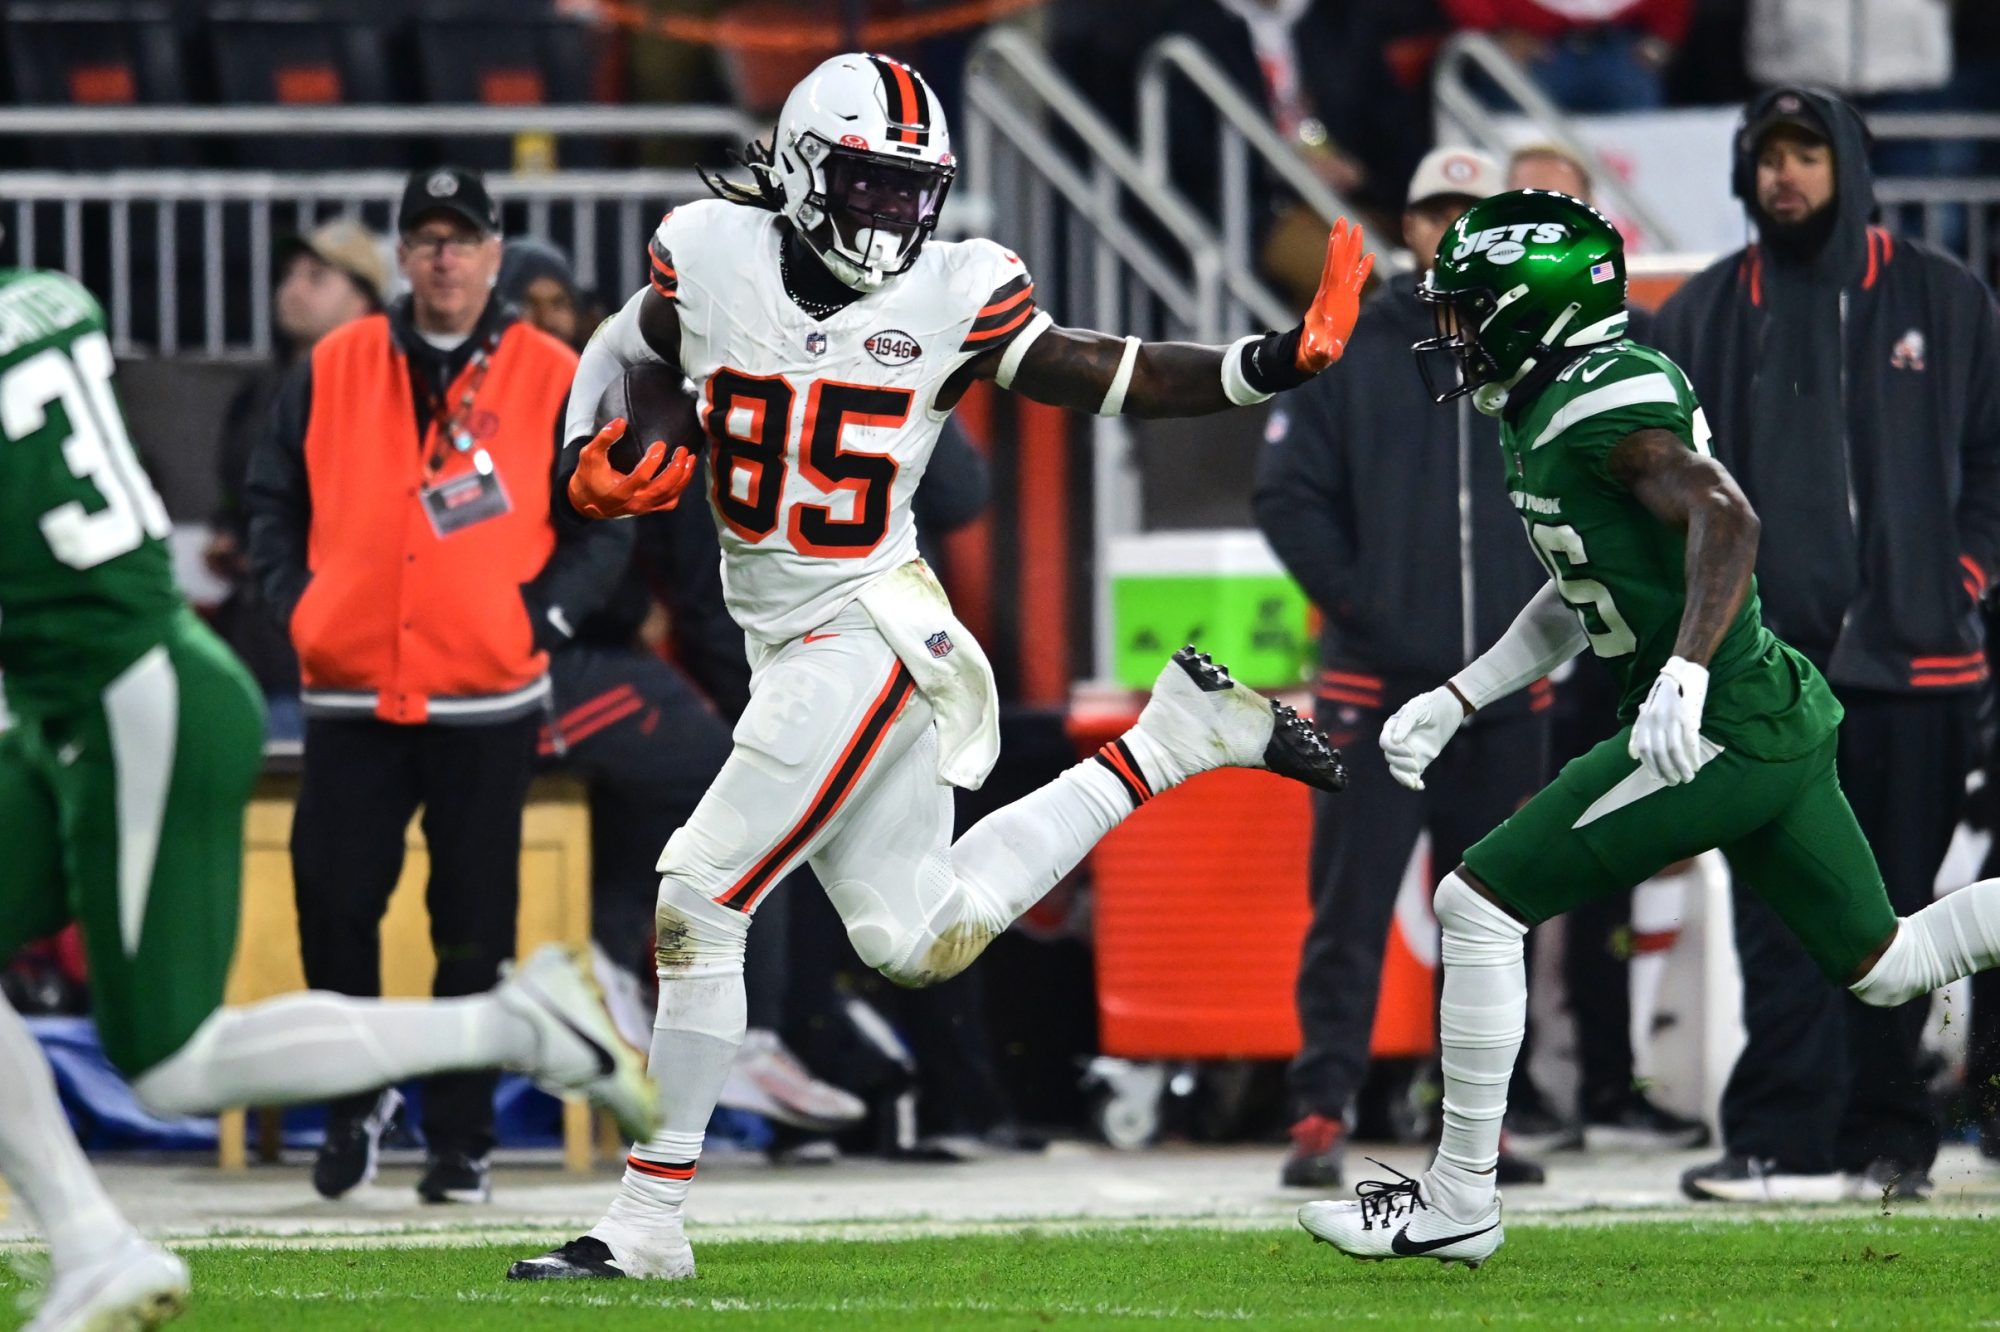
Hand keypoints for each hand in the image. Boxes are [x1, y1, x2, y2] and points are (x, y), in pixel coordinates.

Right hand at [567, 417, 697, 519]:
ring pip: (670, 496)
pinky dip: (680, 489)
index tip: (661, 444)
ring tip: (690, 459)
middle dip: (676, 468)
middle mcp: (634, 502)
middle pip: (662, 487)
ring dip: (683, 477)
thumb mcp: (589, 455)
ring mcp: (643, 507)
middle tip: (683, 450)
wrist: (587, 502)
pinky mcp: (648, 509)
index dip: (653, 461)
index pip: (641, 477)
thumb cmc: (588, 476)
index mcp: (620, 491)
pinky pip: (669, 502)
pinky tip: (684, 474)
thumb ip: (604, 438)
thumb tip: (620, 421)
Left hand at [1295, 216, 1374, 372]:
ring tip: (1358, 228)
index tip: (1336, 235)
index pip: (1333, 272)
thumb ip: (1325, 351)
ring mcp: (1340, 296)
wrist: (1310, 354)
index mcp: (1329, 301)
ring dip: (1352, 248)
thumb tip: (1329, 352)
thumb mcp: (1319, 354)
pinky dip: (1363, 268)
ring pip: (1347, 266)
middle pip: (1339, 262)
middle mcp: (1334, 293)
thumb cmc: (1313, 353)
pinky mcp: (1347, 301)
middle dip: (1341, 241)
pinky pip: (1356, 280)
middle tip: (1343, 219)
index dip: (1336, 254)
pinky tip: (1370, 256)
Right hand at [1379, 686, 1466, 791]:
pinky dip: (1414, 782)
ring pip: (1398, 768)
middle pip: (1391, 757)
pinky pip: (1412, 774)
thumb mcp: (1417, 710)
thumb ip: (1405, 723)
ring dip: (1404, 776)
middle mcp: (1397, 742)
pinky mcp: (1419, 760)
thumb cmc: (1430, 705)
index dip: (1395, 750)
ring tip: (1414, 782)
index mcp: (1392, 728)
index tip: (1410, 752)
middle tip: (1416, 764)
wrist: (1448, 709)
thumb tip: (1395, 740)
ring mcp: (1407, 752)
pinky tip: (1420, 786)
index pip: (1385, 743)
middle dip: (1401, 763)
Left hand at [1628, 656, 1709, 784]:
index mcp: (1645, 719)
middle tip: (1674, 782)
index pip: (1645, 749)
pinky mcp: (1688, 715)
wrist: (1682, 669)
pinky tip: (1696, 764)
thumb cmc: (1664, 692)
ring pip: (1675, 749)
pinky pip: (1689, 740)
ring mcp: (1672, 717)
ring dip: (1681, 767)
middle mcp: (1656, 720)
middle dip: (1667, 771)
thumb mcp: (1647, 709)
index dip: (1651, 765)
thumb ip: (1640, 731)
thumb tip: (1633, 755)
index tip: (1658, 778)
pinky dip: (1692, 755)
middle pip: (1660, 753)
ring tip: (1688, 778)